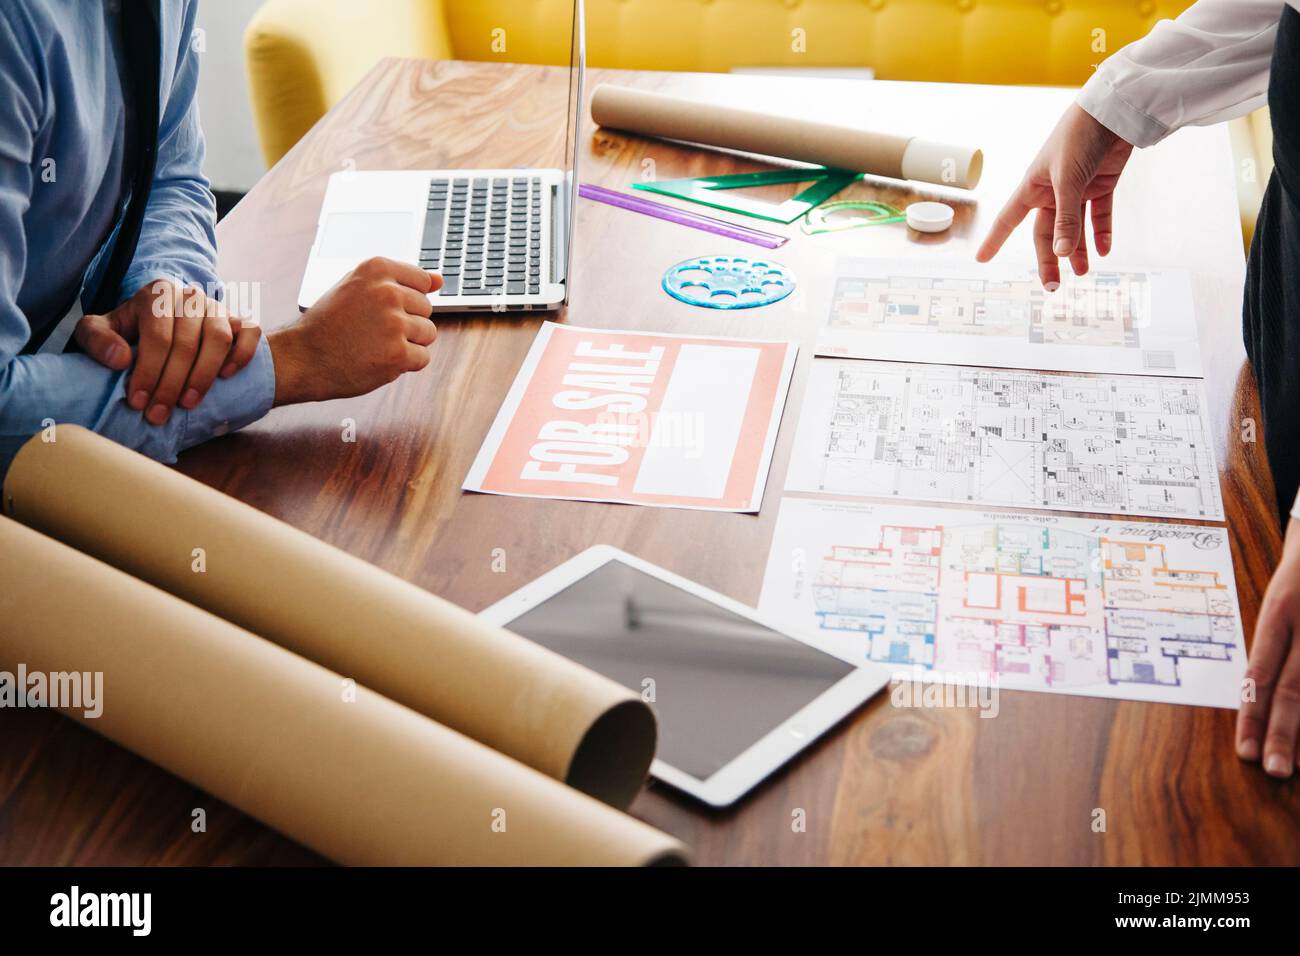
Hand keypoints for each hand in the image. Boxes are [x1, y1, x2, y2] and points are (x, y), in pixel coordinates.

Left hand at [74, 280, 261, 425]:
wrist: (163, 321)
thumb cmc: (129, 331)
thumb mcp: (99, 329)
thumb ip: (96, 338)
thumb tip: (120, 359)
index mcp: (157, 293)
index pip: (157, 336)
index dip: (148, 372)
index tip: (138, 402)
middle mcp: (190, 296)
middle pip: (187, 343)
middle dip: (171, 385)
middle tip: (158, 414)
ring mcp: (218, 307)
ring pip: (219, 339)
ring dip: (204, 376)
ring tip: (188, 403)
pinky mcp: (239, 319)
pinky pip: (250, 334)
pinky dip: (241, 356)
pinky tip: (225, 376)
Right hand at [267, 257, 441, 406]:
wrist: (303, 357)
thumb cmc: (329, 323)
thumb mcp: (358, 287)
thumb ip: (400, 280)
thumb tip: (440, 280)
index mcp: (377, 268)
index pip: (423, 281)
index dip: (406, 300)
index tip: (383, 309)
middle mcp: (388, 292)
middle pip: (426, 309)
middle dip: (407, 322)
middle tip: (373, 330)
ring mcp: (394, 323)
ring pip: (428, 333)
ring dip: (408, 343)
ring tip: (376, 344)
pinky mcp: (397, 353)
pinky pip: (422, 358)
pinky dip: (405, 364)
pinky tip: (380, 359)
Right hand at [975, 103, 1133, 286]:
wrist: (1112, 111)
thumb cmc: (1079, 137)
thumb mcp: (1068, 181)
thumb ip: (1066, 218)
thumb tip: (1062, 253)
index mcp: (1033, 187)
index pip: (1008, 220)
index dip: (995, 240)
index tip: (982, 259)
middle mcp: (1052, 191)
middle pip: (1046, 233)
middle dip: (1050, 260)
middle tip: (1052, 286)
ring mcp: (1077, 188)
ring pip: (1074, 228)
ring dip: (1079, 250)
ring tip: (1084, 273)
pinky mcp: (1101, 184)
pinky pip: (1099, 215)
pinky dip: (1101, 232)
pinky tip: (1104, 250)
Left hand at [1237, 519, 1299, 777]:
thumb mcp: (1284, 597)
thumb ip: (1275, 642)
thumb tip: (1255, 694)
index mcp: (1282, 608)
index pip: (1261, 670)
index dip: (1252, 712)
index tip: (1245, 750)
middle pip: (1296, 686)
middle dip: (1284, 732)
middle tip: (1273, 769)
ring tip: (1297, 764)